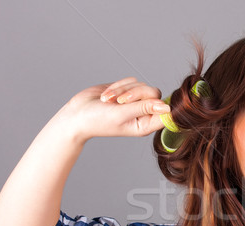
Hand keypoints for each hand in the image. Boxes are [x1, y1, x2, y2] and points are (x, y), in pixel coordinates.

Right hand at [50, 77, 169, 142]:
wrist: (78, 113)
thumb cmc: (97, 120)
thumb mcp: (121, 115)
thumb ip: (143, 109)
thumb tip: (166, 107)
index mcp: (145, 125)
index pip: (165, 115)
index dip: (163, 106)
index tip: (151, 102)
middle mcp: (143, 113)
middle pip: (155, 94)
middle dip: (136, 94)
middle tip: (120, 101)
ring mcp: (136, 101)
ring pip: (142, 85)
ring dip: (123, 90)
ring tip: (108, 100)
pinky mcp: (127, 90)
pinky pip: (131, 81)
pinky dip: (118, 86)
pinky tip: (106, 96)